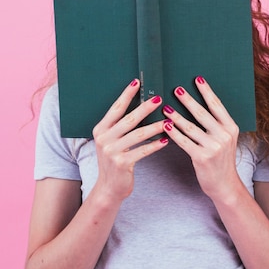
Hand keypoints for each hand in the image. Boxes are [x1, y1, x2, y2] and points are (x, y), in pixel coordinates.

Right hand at [92, 79, 168, 202]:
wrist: (109, 187)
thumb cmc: (116, 159)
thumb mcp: (112, 140)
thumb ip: (121, 125)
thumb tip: (143, 104)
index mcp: (101, 129)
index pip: (116, 108)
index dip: (127, 94)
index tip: (137, 81)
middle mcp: (104, 138)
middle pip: (129, 119)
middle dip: (145, 108)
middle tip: (159, 99)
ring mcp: (111, 151)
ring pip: (138, 134)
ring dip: (154, 126)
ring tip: (168, 120)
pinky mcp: (122, 163)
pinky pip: (142, 151)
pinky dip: (155, 145)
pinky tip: (166, 140)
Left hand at [162, 76, 240, 201]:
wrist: (224, 184)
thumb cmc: (221, 159)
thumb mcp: (226, 139)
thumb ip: (217, 124)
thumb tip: (199, 106)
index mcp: (231, 127)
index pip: (217, 105)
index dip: (206, 91)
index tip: (197, 79)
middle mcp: (224, 135)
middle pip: (203, 113)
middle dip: (189, 100)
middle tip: (177, 89)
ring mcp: (213, 146)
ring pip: (191, 127)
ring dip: (176, 116)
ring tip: (166, 107)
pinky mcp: (202, 157)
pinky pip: (184, 141)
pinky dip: (174, 133)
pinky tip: (166, 126)